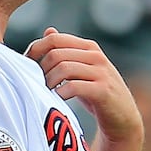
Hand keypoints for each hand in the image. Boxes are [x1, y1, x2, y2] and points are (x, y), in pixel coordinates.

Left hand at [25, 27, 142, 143]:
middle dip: (41, 69)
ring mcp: (101, 73)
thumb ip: (67, 52)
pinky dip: (60, 93)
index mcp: (89, 47)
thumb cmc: (97, 95)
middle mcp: (96, 56)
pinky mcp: (103, 91)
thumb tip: (48, 31)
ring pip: (63, 68)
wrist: (123, 119)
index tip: (26, 66)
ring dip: (49, 82)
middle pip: (56, 53)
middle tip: (36, 84)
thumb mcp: (83, 70)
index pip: (54, 39)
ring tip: (45, 93)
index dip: (35, 50)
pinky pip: (73, 86)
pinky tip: (57, 100)